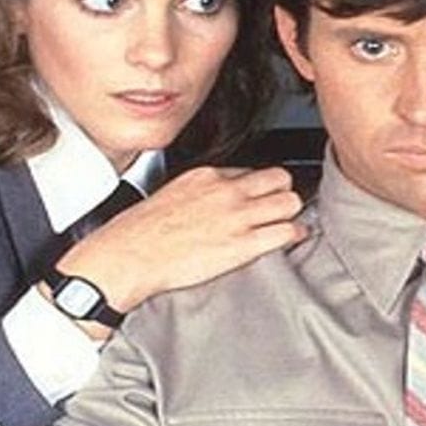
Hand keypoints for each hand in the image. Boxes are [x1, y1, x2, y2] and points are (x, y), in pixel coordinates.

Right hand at [58, 166, 305, 315]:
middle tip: (280, 207)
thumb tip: (214, 196)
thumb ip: (200, 191)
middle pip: (280, 178)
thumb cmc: (143, 231)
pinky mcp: (243, 244)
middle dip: (283, 192)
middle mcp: (227, 191)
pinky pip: (286, 231)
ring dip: (292, 212)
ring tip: (287, 222)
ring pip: (290, 201)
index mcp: (208, 175)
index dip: (260, 185)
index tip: (262, 195)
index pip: (251, 170)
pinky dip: (295, 234)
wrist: (131, 255)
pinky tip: (292, 238)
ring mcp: (238, 216)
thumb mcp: (172, 194)